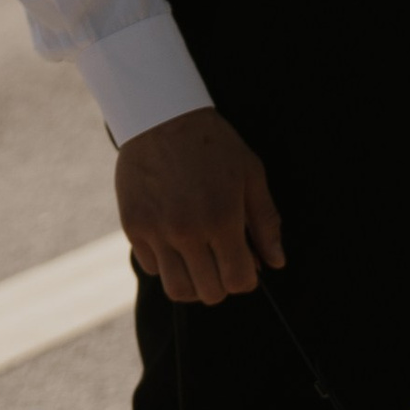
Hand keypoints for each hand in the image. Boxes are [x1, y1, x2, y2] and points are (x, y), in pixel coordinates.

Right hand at [115, 106, 284, 303]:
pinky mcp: (133, 228)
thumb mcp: (251, 174)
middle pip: (209, 293)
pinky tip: (175, 242)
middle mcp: (187, 231)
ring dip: (193, 284)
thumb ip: (265, 222)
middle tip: (223, 261)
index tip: (246, 265)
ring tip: (199, 261)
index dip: (246, 278)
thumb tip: (276, 262)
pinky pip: (151, 268)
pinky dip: (166, 264)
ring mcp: (157, 232)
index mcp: (222, 218)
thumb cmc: (213, 144)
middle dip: (222, 283)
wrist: (161, 116)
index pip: (238, 280)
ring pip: (177, 290)